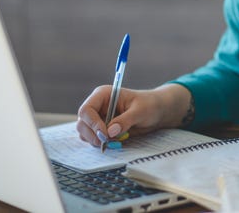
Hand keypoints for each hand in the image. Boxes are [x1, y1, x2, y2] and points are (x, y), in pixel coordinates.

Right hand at [76, 83, 192, 146]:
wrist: (157, 111)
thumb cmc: (150, 105)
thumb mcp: (141, 111)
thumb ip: (125, 120)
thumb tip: (110, 132)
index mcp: (103, 95)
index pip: (86, 109)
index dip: (93, 124)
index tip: (105, 135)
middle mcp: (97, 106)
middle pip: (82, 123)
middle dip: (92, 135)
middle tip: (106, 143)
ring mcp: (98, 118)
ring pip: (85, 132)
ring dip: (95, 140)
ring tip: (114, 141)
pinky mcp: (101, 128)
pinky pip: (93, 138)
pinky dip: (100, 143)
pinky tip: (114, 142)